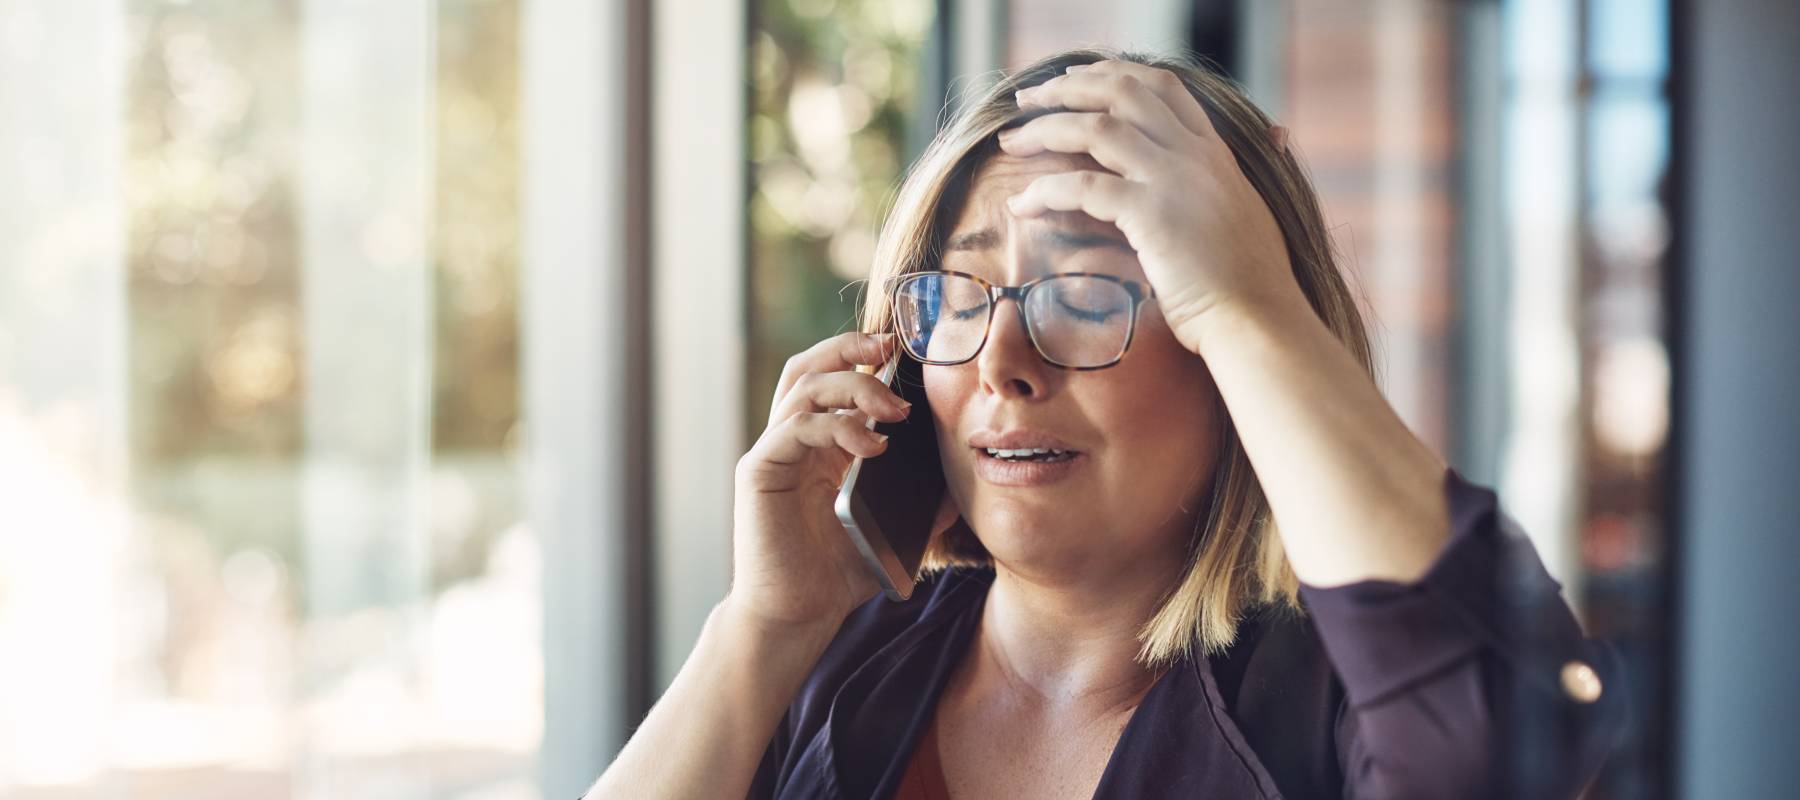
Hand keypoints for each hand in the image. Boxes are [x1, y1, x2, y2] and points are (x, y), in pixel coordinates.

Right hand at [728, 332, 908, 634]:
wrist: (798, 615)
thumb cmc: (838, 575)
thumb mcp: (892, 530)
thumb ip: (921, 504)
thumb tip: (961, 483)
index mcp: (819, 445)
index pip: (832, 378)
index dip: (862, 354)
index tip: (905, 351)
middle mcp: (792, 440)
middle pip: (810, 367)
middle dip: (849, 346)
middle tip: (891, 348)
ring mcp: (774, 452)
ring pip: (804, 387)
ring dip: (853, 386)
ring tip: (895, 411)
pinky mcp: (760, 471)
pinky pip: (795, 428)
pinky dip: (836, 426)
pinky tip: (872, 446)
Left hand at [1002, 59, 1308, 353]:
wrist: (1262, 321)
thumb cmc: (1251, 287)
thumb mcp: (1245, 218)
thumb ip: (1225, 188)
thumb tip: (1251, 158)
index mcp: (1215, 153)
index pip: (1163, 87)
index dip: (1114, 74)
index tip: (1073, 81)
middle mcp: (1196, 155)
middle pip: (1123, 91)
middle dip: (1067, 88)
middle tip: (1027, 99)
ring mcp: (1175, 180)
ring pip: (1096, 127)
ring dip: (1045, 128)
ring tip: (1011, 141)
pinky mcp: (1152, 215)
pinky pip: (1082, 187)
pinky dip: (1044, 190)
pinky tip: (1020, 205)